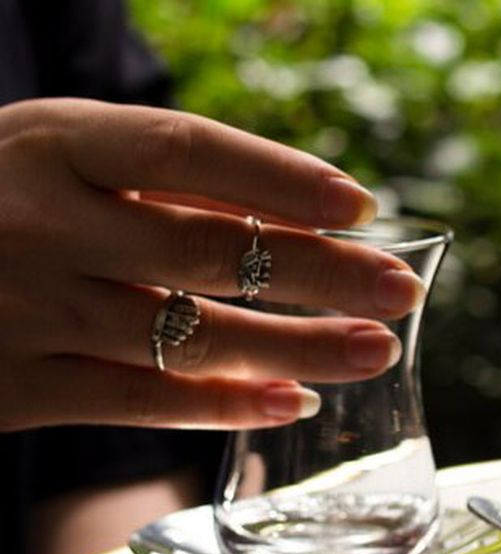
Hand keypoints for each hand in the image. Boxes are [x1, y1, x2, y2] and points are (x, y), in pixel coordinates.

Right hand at [0, 98, 424, 431]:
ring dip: (298, 347)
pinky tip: (293, 403)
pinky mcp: (14, 386)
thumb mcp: (55, 155)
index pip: (190, 150)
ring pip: (189, 334)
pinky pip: (141, 401)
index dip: (284, 179)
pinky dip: (225, 406)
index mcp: (53, 142)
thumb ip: (159, 179)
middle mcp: (40, 221)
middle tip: (402, 288)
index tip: (362, 207)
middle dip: (324, 272)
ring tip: (374, 350)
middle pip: (210, 246)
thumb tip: (302, 214)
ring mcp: (26, 308)